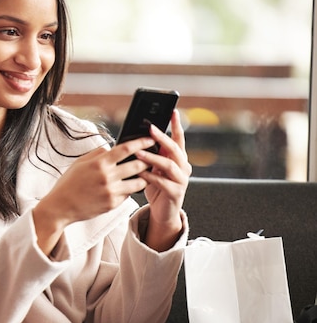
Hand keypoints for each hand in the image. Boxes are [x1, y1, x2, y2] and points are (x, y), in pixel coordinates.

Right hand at [33, 136, 156, 253]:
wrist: (60, 207)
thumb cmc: (68, 184)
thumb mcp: (79, 163)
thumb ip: (97, 154)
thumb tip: (111, 148)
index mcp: (99, 163)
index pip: (126, 149)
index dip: (141, 142)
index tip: (150, 139)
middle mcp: (107, 177)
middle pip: (138, 165)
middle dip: (147, 161)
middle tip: (151, 158)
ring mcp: (111, 192)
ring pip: (138, 182)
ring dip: (143, 177)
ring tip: (143, 174)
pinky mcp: (112, 204)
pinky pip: (128, 194)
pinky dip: (129, 190)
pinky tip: (126, 187)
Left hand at [134, 110, 191, 250]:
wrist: (162, 211)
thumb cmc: (156, 186)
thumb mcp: (154, 167)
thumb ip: (152, 154)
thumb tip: (139, 137)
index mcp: (178, 158)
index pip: (179, 139)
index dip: (176, 125)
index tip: (172, 111)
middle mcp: (184, 167)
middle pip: (175, 149)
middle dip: (163, 138)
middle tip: (151, 129)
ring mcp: (182, 180)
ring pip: (169, 165)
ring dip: (153, 157)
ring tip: (138, 153)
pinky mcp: (176, 193)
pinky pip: (163, 182)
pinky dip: (150, 177)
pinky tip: (140, 174)